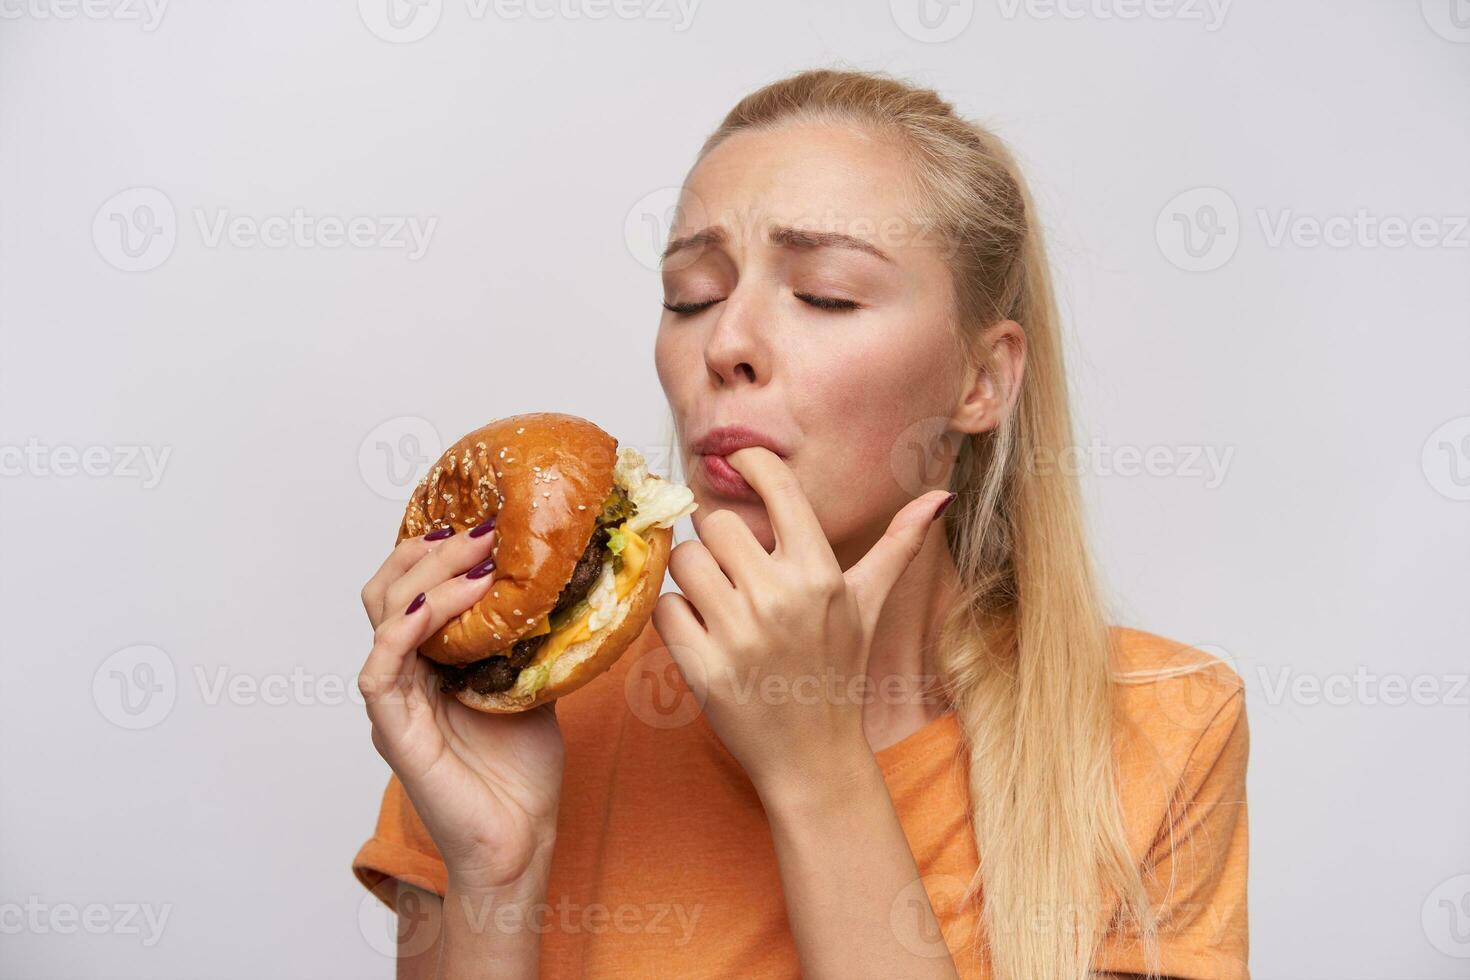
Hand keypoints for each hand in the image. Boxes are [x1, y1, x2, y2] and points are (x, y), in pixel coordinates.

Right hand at [357, 523, 563, 891]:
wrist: (519, 839)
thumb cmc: (521, 773)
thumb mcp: (534, 684)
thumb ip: (532, 640)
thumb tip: (566, 585)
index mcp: (430, 662)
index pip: (412, 587)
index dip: (437, 549)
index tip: (483, 521)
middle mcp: (404, 674)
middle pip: (389, 589)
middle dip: (434, 550)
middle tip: (485, 530)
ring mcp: (394, 701)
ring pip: (383, 615)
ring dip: (427, 577)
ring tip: (475, 556)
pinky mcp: (393, 730)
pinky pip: (381, 667)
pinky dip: (407, 628)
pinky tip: (442, 605)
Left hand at [653, 446, 951, 800]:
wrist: (813, 756)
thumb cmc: (838, 672)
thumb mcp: (869, 606)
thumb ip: (899, 545)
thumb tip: (942, 495)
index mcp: (820, 574)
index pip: (777, 487)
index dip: (751, 463)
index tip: (739, 462)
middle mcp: (779, 598)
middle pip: (715, 523)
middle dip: (718, 540)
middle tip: (732, 565)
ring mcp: (739, 634)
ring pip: (684, 560)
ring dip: (694, 576)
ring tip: (718, 600)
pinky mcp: (703, 668)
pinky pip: (665, 609)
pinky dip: (676, 616)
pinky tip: (702, 631)